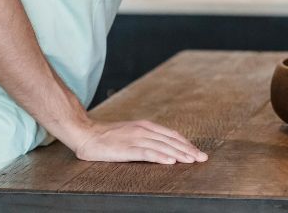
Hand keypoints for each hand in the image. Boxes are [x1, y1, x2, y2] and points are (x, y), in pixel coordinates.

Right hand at [72, 119, 207, 164]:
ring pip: (162, 146)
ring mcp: (135, 138)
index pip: (171, 135)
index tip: (197, 152)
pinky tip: (170, 161)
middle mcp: (143, 130)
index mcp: (146, 126)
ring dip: (179, 154)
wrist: (85, 134)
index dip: (185, 143)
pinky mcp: (126, 148)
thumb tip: (162, 148)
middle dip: (188, 150)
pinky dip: (160, 157)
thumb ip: (145, 138)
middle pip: (171, 140)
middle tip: (202, 158)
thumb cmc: (107, 136)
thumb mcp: (130, 133)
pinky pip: (147, 152)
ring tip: (192, 161)